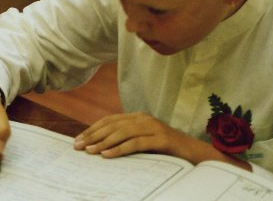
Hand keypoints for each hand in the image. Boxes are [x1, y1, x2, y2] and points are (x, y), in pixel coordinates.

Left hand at [74, 112, 194, 159]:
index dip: (93, 128)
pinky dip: (120, 149)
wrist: (194, 154)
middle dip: (94, 135)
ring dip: (104, 142)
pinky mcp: (161, 139)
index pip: (111, 120)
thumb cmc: (165, 150)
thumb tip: (100, 148)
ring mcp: (154, 127)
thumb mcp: (143, 142)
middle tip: (78, 146)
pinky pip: (137, 143)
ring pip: (123, 132)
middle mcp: (145, 119)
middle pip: (114, 124)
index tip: (79, 139)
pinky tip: (108, 155)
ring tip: (90, 150)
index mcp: (139, 117)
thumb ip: (127, 140)